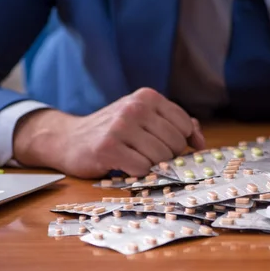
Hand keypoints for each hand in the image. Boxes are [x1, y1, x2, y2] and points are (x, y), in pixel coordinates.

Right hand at [13, 88, 204, 177]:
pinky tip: (125, 166)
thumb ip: (175, 125)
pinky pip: (142, 169)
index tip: (169, 148)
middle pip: (175, 144)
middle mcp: (135, 107)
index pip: (185, 126)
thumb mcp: (144, 119)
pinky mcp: (108, 148)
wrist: (68, 138)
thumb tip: (200, 141)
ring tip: (135, 159)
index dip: (182, 143)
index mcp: (147, 97)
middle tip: (147, 156)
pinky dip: (138, 173)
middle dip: (167, 157)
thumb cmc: (114, 131)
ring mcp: (121, 126)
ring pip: (160, 158)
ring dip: (152, 167)